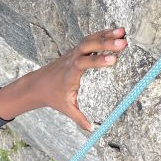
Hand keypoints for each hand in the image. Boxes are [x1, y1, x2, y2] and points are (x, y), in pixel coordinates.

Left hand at [0, 27, 127, 130]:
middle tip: (123, 43)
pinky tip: (115, 31)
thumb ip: (79, 117)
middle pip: (87, 48)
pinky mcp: (75, 50)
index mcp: (70, 74)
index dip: (97, 61)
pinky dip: (101, 34)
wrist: (37, 84)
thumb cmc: (53, 96)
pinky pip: (89, 39)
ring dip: (105, 35)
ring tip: (123, 32)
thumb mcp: (66, 108)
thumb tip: (92, 129)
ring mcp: (73, 53)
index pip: (83, 64)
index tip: (113, 60)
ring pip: (89, 40)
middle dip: (105, 44)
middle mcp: (71, 60)